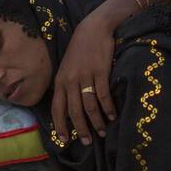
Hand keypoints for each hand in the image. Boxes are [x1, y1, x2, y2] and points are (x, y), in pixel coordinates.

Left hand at [50, 1, 121, 144]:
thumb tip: (67, 108)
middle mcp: (70, 81)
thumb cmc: (80, 51)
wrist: (93, 29)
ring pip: (89, 106)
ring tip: (102, 131)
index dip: (60, 125)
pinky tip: (112, 115)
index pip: (57, 108)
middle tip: (87, 141)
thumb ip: (65, 86)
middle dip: (80, 129)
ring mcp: (85, 77)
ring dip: (97, 122)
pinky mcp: (100, 72)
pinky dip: (108, 108)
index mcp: (60, 81)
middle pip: (74, 111)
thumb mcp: (66, 68)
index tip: (65, 139)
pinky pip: (103, 95)